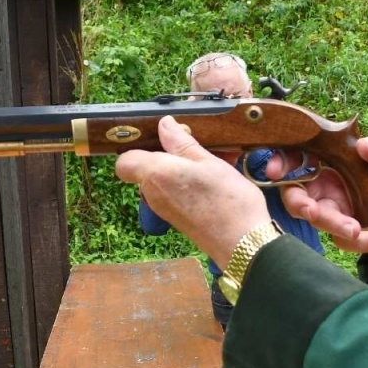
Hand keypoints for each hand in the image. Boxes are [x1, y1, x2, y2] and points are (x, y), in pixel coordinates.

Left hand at [114, 117, 271, 266]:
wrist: (242, 243)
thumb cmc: (228, 199)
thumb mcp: (208, 162)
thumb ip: (181, 142)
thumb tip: (164, 124)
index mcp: (156, 173)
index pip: (125, 161)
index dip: (139, 148)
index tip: (162, 140)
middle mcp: (152, 193)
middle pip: (147, 168)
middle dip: (168, 156)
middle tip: (196, 148)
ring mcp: (163, 209)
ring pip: (163, 181)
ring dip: (182, 170)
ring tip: (213, 165)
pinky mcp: (175, 219)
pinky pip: (173, 194)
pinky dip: (187, 186)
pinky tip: (213, 183)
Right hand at [278, 135, 367, 254]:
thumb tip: (365, 145)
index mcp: (337, 158)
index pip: (300, 155)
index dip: (282, 161)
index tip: (277, 170)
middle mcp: (331, 183)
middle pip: (298, 194)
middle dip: (301, 204)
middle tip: (314, 213)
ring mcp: (338, 209)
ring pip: (319, 220)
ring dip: (335, 226)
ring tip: (359, 231)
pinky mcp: (348, 231)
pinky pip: (342, 239)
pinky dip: (360, 242)